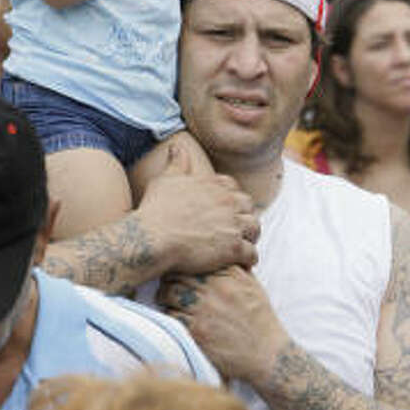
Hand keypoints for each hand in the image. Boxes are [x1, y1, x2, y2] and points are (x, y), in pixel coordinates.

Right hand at [137, 147, 259, 274]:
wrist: (153, 238)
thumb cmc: (156, 209)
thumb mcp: (166, 179)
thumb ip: (177, 162)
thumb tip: (177, 146)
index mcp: (214, 185)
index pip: (233, 188)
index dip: (230, 198)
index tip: (225, 208)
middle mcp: (228, 202)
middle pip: (248, 206)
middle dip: (244, 215)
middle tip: (236, 227)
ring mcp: (232, 225)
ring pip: (255, 227)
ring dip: (250, 236)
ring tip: (243, 244)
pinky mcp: (233, 248)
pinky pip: (252, 253)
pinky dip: (249, 258)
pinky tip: (243, 262)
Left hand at [158, 267, 288, 383]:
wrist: (265, 352)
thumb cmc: (259, 318)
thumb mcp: (252, 285)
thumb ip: (235, 268)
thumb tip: (218, 257)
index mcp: (228, 274)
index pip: (194, 260)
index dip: (183, 265)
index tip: (180, 271)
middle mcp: (215, 288)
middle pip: (177, 274)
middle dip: (170, 279)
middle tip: (168, 286)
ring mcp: (205, 310)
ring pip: (169, 294)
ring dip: (166, 297)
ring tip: (169, 301)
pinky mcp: (197, 331)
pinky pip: (172, 316)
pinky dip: (170, 316)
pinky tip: (176, 318)